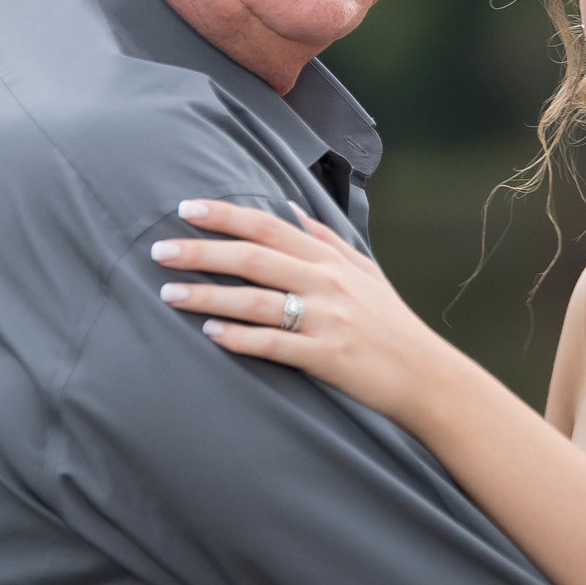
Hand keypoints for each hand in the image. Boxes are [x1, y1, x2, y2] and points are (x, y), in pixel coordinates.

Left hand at [152, 199, 456, 424]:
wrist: (426, 376)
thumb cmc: (390, 324)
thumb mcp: (365, 272)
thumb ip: (327, 241)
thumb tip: (291, 211)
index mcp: (330, 260)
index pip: (268, 226)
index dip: (225, 215)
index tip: (186, 208)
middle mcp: (327, 283)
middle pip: (253, 258)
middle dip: (202, 252)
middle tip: (159, 251)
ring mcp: (326, 320)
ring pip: (255, 301)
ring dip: (207, 296)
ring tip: (168, 295)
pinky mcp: (326, 358)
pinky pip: (273, 344)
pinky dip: (239, 338)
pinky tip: (210, 334)